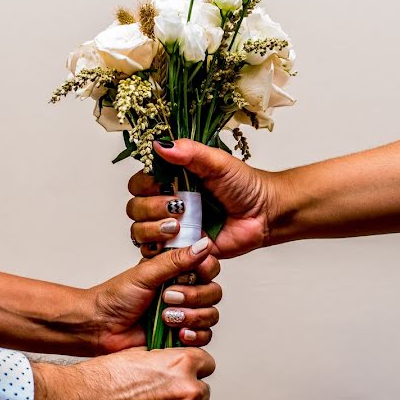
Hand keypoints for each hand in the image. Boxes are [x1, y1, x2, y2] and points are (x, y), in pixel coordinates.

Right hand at [17, 347, 214, 399]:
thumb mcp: (135, 355)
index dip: (193, 366)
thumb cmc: (98, 382)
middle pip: (201, 391)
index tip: (184, 371)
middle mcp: (186, 394)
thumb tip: (174, 365)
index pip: (206, 363)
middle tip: (158, 393)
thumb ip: (164, 361)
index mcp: (180, 366)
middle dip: (184, 391)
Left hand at [85, 239, 220, 352]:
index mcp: (177, 271)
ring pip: (211, 315)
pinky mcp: (182, 335)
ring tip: (166, 317)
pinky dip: (194, 335)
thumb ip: (176, 260)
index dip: (204, 272)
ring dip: (191, 317)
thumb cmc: (116, 297)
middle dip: (193, 297)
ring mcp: (185, 314)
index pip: (209, 267)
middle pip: (213, 293)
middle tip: (167, 298)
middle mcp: (185, 290)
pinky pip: (204, 336)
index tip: (187, 275)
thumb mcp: (146, 274)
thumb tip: (203, 244)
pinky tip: (178, 333)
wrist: (99, 327)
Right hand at [127, 139, 278, 258]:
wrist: (264, 214)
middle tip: (178, 207)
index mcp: (171, 180)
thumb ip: (190, 153)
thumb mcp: (218, 163)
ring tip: (179, 227)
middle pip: (135, 209)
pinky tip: (182, 241)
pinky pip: (156, 254)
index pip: (138, 183)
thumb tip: (160, 144)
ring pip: (140, 232)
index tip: (166, 185)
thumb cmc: (244, 185)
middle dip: (151, 209)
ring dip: (155, 229)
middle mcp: (166, 203)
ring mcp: (172, 228)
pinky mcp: (180, 249)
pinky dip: (162, 249)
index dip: (145, 186)